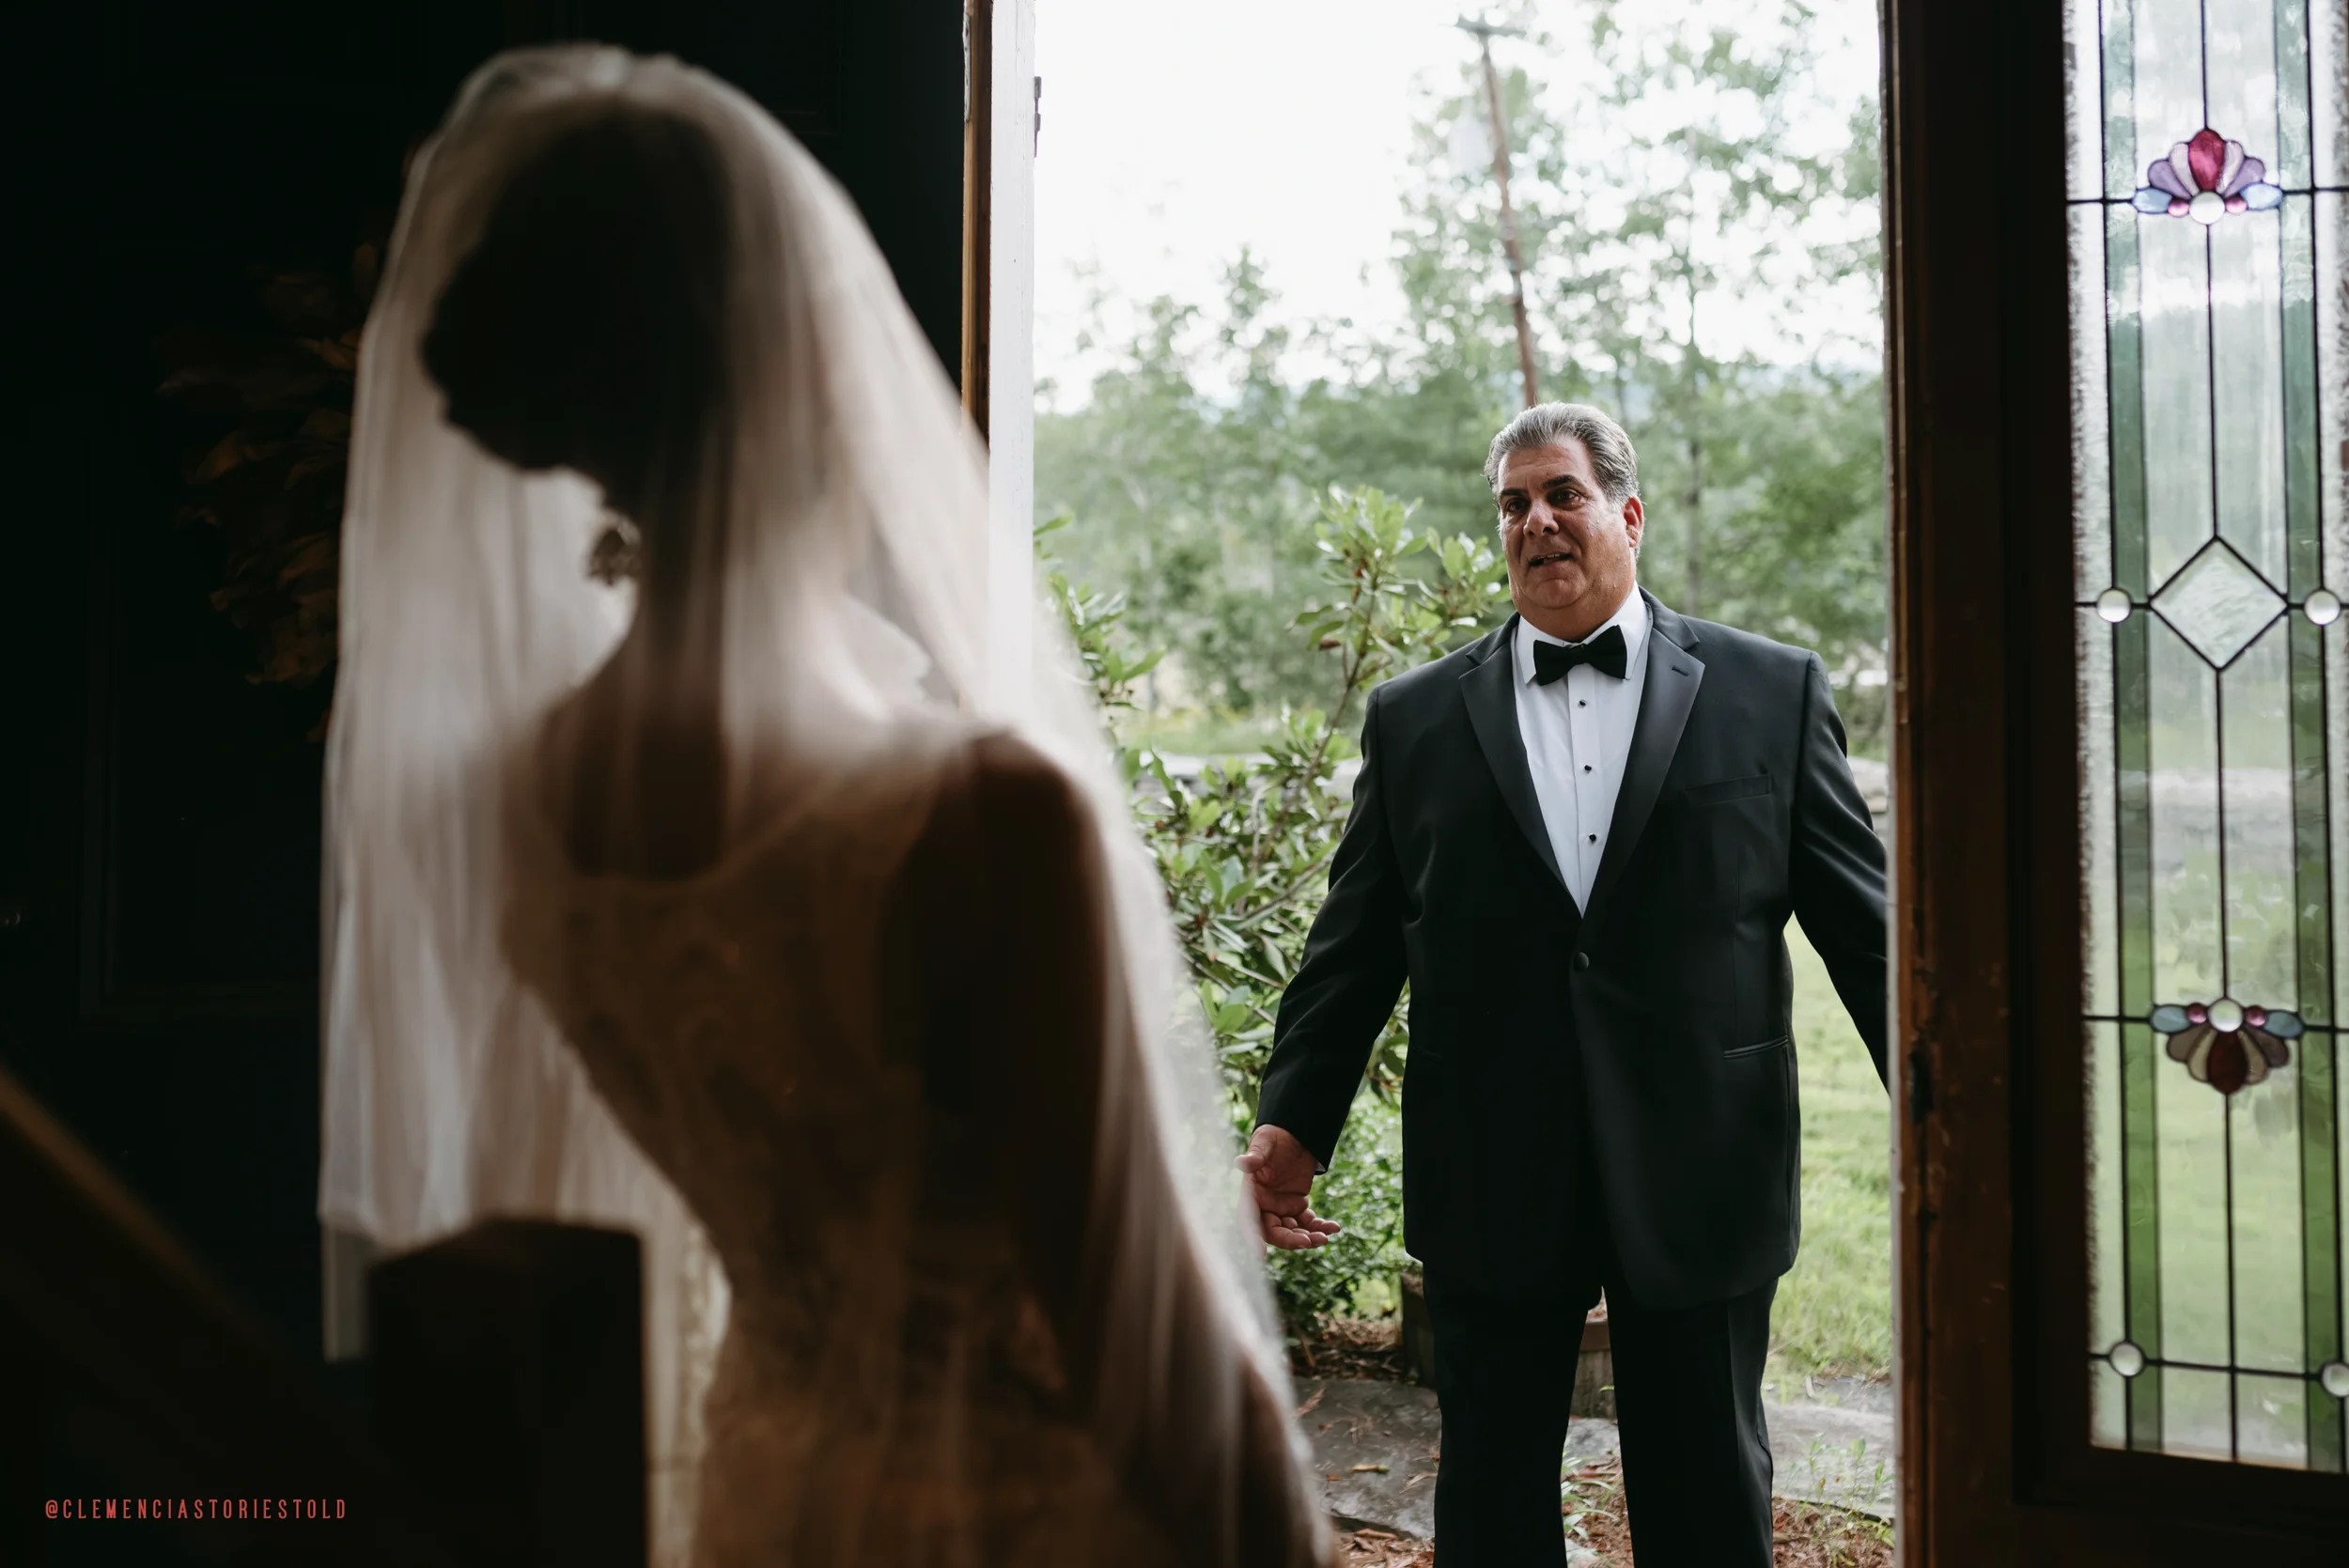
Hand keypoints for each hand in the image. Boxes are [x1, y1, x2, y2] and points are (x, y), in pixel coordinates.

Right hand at [1235, 1125, 1342, 1250]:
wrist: (1294, 1134)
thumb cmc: (1273, 1137)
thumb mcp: (1264, 1143)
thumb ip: (1255, 1157)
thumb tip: (1241, 1163)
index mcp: (1251, 1195)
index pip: (1248, 1219)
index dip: (1252, 1236)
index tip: (1260, 1254)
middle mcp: (1264, 1206)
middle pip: (1274, 1231)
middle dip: (1290, 1240)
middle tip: (1308, 1241)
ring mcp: (1282, 1208)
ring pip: (1293, 1232)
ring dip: (1308, 1237)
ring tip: (1325, 1237)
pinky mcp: (1298, 1206)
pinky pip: (1308, 1222)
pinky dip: (1320, 1226)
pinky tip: (1334, 1227)